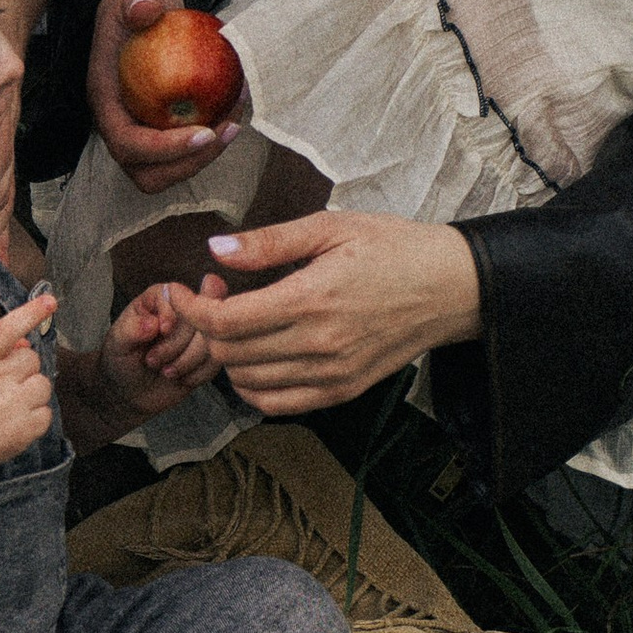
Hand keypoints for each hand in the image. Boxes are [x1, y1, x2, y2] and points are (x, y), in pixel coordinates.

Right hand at [0, 291, 58, 474]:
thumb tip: (26, 342)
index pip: (5, 330)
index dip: (30, 313)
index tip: (49, 301)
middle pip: (32, 359)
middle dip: (22, 370)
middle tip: (2, 387)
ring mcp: (9, 406)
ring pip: (43, 384)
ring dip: (31, 392)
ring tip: (9, 405)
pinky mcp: (22, 430)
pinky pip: (46, 411)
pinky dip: (34, 416)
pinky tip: (13, 422)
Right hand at [89, 0, 249, 194]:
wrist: (145, 8)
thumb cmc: (140, 0)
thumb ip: (139, 0)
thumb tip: (146, 9)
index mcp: (106, 99)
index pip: (127, 143)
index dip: (164, 149)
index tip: (205, 132)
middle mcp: (119, 123)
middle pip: (146, 171)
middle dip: (188, 163)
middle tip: (225, 132)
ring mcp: (139, 130)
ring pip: (166, 171)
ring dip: (203, 158)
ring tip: (235, 123)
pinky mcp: (160, 129)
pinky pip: (183, 153)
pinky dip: (210, 143)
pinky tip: (235, 111)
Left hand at [98, 280, 217, 421]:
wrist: (131, 392)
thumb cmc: (121, 360)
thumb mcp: (117, 344)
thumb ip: (131, 329)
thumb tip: (153, 323)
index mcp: (160, 298)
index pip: (178, 294)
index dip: (172, 315)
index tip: (161, 331)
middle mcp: (184, 312)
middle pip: (197, 318)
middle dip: (176, 345)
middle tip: (153, 361)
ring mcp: (199, 334)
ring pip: (211, 340)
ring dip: (187, 361)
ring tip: (165, 372)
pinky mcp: (209, 355)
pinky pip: (217, 361)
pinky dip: (199, 374)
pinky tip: (181, 378)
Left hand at [166, 212, 482, 417]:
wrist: (452, 287)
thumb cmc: (394, 248)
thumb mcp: (331, 227)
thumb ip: (269, 242)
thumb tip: (215, 248)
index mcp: (313, 298)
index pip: (226, 321)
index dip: (190, 308)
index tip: (179, 290)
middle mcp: (320, 344)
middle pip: (230, 354)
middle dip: (205, 327)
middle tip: (214, 297)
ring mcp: (332, 373)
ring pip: (247, 384)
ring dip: (227, 357)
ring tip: (235, 325)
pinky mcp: (343, 390)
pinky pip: (278, 404)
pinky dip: (253, 387)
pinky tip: (256, 358)